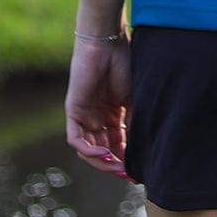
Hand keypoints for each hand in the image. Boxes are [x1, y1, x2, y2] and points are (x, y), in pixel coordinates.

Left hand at [65, 35, 132, 177]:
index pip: (118, 144)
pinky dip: (88, 150)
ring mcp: (84, 115)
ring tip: (118, 166)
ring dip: (103, 161)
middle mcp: (97, 117)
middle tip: (129, 174)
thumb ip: (135, 123)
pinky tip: (104, 153)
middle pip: (104, 150)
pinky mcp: (73, 111)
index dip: (127, 159)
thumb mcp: (135, 99)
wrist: (108, 42)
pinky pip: (76, 139)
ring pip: (89, 150)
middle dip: (116, 164)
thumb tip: (143, 150)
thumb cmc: (125, 63)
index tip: (139, 173)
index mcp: (113, 114)